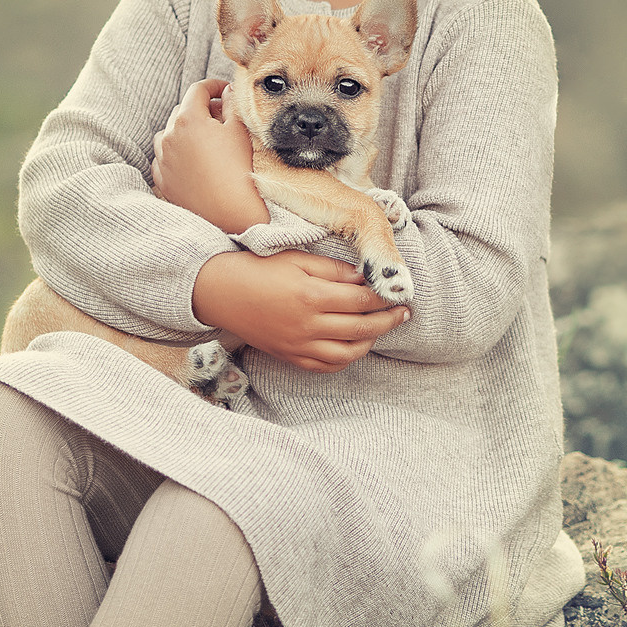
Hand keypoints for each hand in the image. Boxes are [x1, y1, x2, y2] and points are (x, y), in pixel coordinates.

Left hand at [151, 77, 264, 233]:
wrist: (232, 213)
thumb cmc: (238, 169)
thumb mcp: (239, 130)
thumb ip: (232, 104)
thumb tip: (228, 91)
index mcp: (188, 119)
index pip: (198, 90)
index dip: (214, 86)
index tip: (225, 90)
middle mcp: (169, 136)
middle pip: (181, 110)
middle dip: (200, 108)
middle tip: (220, 115)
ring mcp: (163, 160)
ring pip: (167, 134)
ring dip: (183, 131)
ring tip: (203, 138)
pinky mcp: (163, 181)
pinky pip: (162, 159)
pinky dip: (173, 154)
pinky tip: (189, 159)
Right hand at [190, 250, 409, 372]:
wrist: (222, 293)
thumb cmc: (259, 269)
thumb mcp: (298, 259)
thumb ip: (333, 271)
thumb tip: (363, 279)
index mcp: (311, 296)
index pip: (360, 301)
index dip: (383, 298)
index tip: (398, 293)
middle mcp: (308, 325)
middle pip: (360, 328)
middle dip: (387, 321)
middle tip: (404, 313)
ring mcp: (298, 345)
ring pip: (346, 354)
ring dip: (370, 342)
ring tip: (381, 329)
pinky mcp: (290, 356)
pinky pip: (324, 366)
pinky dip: (345, 360)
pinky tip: (354, 347)